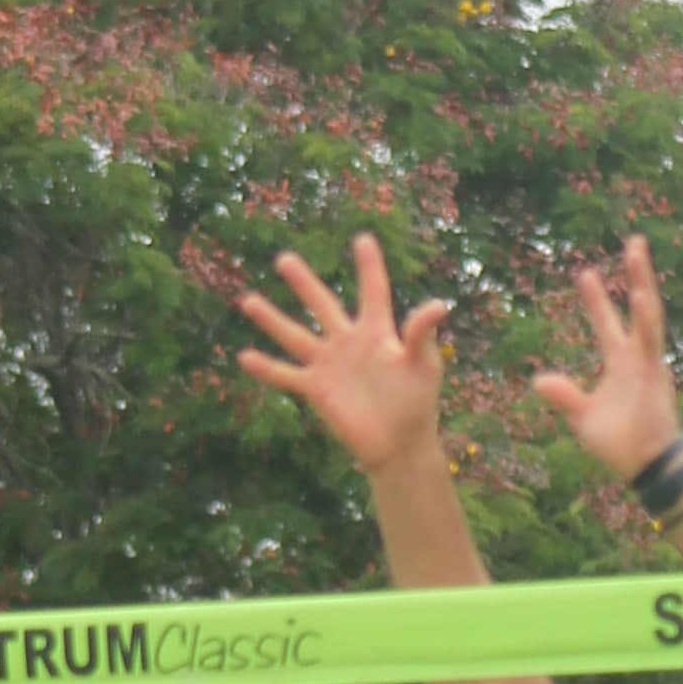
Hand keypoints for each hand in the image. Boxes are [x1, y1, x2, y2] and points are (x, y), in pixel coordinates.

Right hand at [233, 234, 450, 476]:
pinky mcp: (317, 389)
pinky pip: (286, 375)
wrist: (399, 444)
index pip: (373, 292)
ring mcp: (329, 365)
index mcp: (377, 332)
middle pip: (322, 305)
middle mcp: (348, 342)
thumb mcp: (425, 365)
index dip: (369, 266)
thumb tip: (438, 304)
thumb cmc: (418, 403)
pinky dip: (266, 368)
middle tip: (284, 259)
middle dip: (304, 283)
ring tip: (248, 300)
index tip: (363, 239)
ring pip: (295, 336)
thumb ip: (422, 334)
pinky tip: (244, 357)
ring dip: (271, 320)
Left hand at [530, 235, 682, 484]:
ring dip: (642, 280)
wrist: (644, 466)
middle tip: (633, 240)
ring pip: (648, 313)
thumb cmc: (619, 444)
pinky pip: (651, 339)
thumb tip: (538, 380)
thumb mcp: (583, 418)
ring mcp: (649, 361)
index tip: (585, 272)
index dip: (596, 301)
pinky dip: (646, 316)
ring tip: (636, 250)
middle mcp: (637, 356)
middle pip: (635, 307)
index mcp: (621, 363)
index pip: (607, 324)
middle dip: (635, 273)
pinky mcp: (656, 372)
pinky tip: (640, 292)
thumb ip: (565, 396)